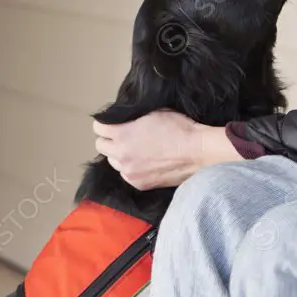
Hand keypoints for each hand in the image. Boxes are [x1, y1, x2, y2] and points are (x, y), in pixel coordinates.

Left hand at [92, 110, 242, 189]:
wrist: (198, 152)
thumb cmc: (179, 128)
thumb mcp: (153, 113)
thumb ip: (133, 117)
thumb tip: (125, 119)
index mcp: (122, 134)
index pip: (98, 127)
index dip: (105, 123)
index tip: (113, 123)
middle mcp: (121, 154)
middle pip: (101, 146)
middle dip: (109, 140)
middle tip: (123, 137)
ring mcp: (129, 172)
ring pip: (113, 162)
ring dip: (119, 155)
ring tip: (135, 151)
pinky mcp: (139, 184)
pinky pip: (127, 175)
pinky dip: (132, 169)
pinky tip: (145, 163)